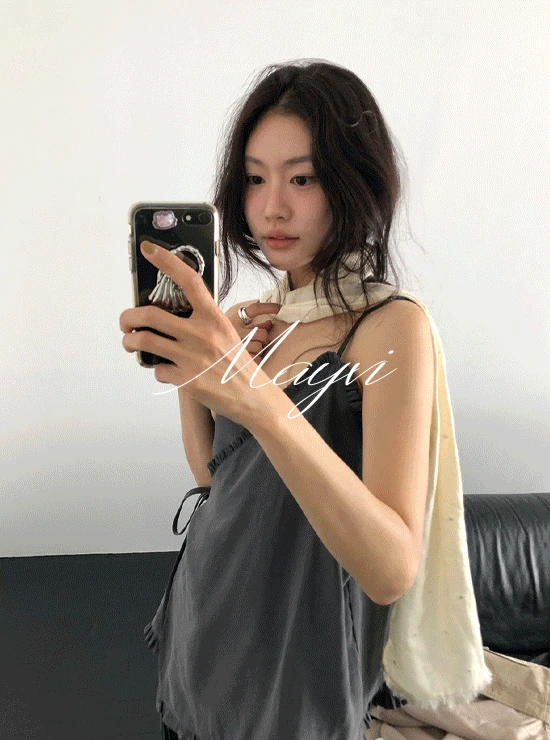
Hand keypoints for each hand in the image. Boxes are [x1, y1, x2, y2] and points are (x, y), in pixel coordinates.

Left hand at [120, 241, 277, 424]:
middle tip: (126, 322)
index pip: (189, 280)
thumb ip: (200, 320)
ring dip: (129, 342)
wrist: (251, 397)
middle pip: (149, 315)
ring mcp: (192, 358)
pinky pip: (158, 370)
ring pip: (143, 342)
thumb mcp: (225, 332)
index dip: (167, 261)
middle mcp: (201, 334)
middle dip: (128, 317)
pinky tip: (168, 371)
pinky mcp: (186, 380)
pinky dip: (157, 370)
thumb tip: (167, 313)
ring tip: (131, 343)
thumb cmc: (236, 364)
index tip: (149, 248)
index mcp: (213, 317)